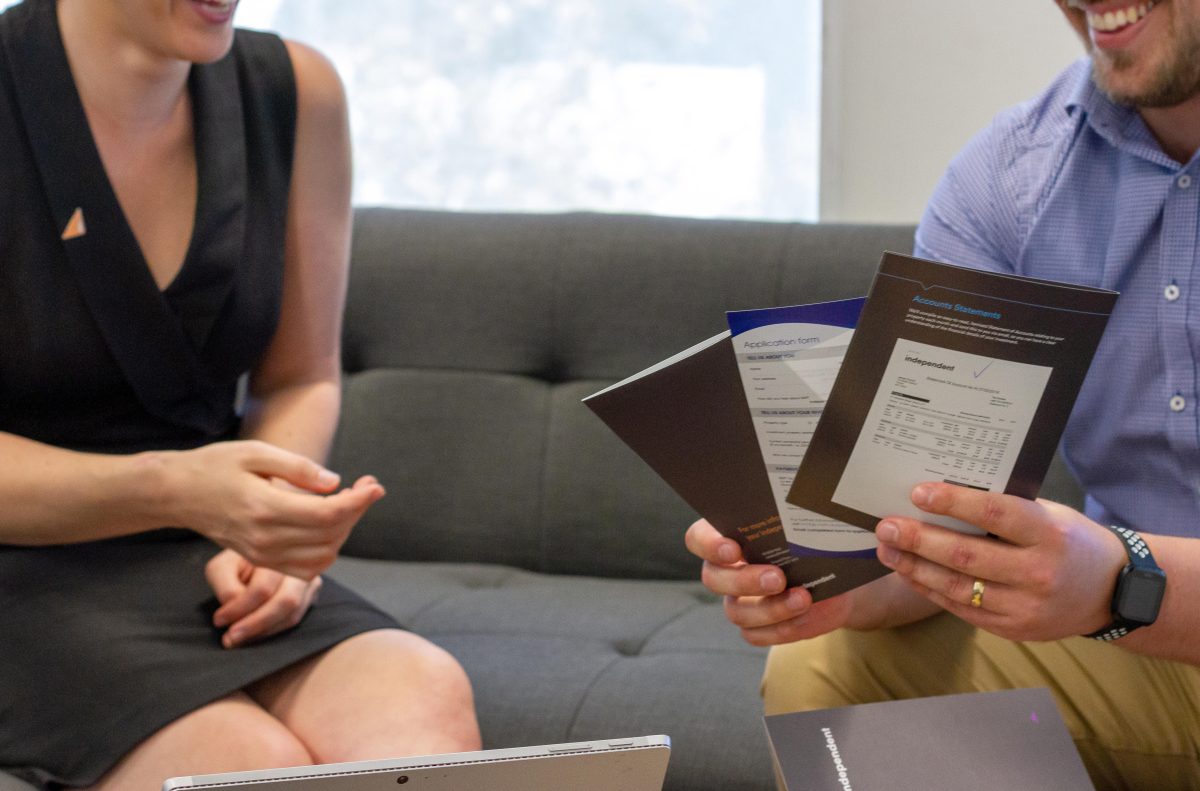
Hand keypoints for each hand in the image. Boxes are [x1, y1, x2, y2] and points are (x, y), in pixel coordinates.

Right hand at [165, 440, 385, 578]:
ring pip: (323, 556)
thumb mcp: (256, 453)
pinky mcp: (260, 560)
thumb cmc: (216, 466)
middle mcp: (264, 538)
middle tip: (367, 486)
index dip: (358, 502)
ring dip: (344, 532)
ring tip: (349, 503)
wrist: (176, 494)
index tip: (376, 485)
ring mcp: (261, 554)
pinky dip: (327, 549)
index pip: (327, 515)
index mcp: (264, 508)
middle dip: (357, 511)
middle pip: (331, 536)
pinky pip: (306, 568)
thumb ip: (298, 468)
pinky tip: (330, 523)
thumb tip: (336, 482)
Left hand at [205, 548, 322, 647]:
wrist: (257, 559)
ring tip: (240, 638)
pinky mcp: (311, 594)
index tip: (219, 620)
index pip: (263, 588)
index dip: (239, 608)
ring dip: (263, 631)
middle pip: (286, 601)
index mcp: (276, 552)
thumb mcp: (222, 568)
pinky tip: (255, 632)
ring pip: (292, 614)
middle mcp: (300, 565)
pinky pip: (295, 619)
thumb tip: (237, 614)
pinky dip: (272, 630)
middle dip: (256, 625)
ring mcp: (310, 579)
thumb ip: (227, 588)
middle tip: (232, 638)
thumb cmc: (238, 563)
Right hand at [685, 518, 868, 645]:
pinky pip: (755, 635)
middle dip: (744, 580)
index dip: (709, 545)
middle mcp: (726, 570)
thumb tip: (810, 508)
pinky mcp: (756, 626)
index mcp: (728, 536)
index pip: (698, 538)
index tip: (733, 549)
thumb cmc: (815, 541)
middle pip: (714, 579)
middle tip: (777, 578)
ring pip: (736, 612)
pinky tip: (805, 615)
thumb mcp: (808, 525)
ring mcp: (739, 600)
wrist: (837, 578)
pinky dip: (781, 628)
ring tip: (803, 598)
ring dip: (770, 608)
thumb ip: (796, 517)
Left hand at [874, 482, 1127, 640]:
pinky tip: (909, 572)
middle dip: (919, 539)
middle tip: (886, 525)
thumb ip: (1005, 508)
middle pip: (967, 556)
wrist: (1112, 592)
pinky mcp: (1013, 629)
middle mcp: (1039, 573)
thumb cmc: (1070, 540)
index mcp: (1050, 534)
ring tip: (887, 549)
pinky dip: (931, 589)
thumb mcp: (1049, 514)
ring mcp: (1026, 607)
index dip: (953, 503)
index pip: (994, 514)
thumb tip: (941, 495)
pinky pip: (962, 608)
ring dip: (915, 567)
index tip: (918, 493)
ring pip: (959, 587)